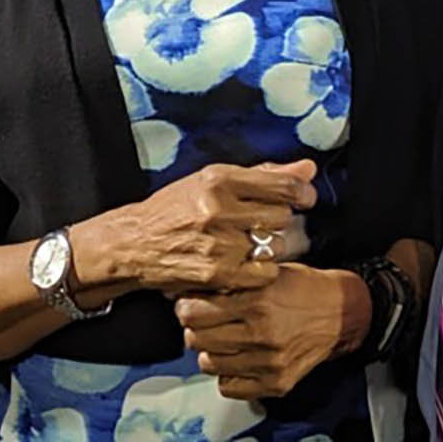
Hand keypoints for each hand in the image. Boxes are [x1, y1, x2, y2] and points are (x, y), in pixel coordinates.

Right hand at [77, 160, 316, 295]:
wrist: (135, 243)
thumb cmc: (175, 209)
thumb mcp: (212, 181)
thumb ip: (263, 174)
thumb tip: (307, 168)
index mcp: (218, 179)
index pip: (283, 185)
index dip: (301, 192)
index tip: (303, 198)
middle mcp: (218, 209)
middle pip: (281, 217)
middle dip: (275, 220)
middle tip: (258, 223)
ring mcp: (219, 244)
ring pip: (275, 246)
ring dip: (268, 246)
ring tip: (246, 244)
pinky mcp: (218, 274)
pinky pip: (265, 273)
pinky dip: (260, 271)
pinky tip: (244, 264)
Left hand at [175, 263, 367, 399]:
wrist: (340, 313)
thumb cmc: (301, 288)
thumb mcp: (265, 272)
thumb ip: (229, 280)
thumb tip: (188, 289)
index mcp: (257, 300)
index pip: (194, 311)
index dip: (186, 306)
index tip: (189, 303)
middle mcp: (262, 333)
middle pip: (197, 339)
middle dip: (194, 328)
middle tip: (202, 321)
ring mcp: (269, 362)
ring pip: (209, 364)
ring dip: (210, 351)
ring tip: (221, 339)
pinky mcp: (276, 383)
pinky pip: (229, 387)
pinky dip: (227, 374)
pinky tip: (236, 358)